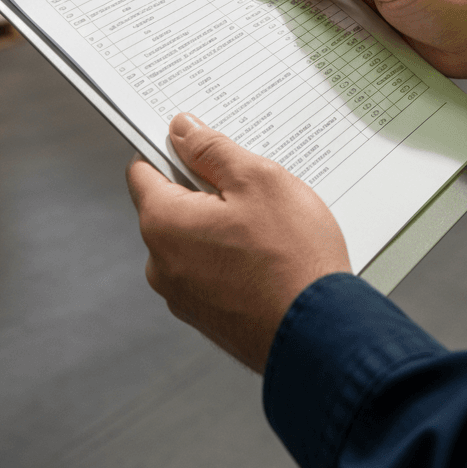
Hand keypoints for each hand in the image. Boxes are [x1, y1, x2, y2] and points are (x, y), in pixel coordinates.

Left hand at [126, 112, 350, 373]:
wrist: (323, 337)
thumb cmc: (292, 260)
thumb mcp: (257, 180)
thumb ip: (212, 150)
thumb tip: (182, 130)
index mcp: (163, 224)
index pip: (142, 170)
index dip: (169, 149)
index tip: (195, 141)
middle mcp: (162, 265)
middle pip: (169, 206)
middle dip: (203, 189)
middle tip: (249, 186)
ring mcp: (183, 297)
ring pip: (193, 240)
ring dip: (221, 225)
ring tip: (268, 226)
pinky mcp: (208, 318)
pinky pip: (210, 271)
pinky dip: (231, 258)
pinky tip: (268, 256)